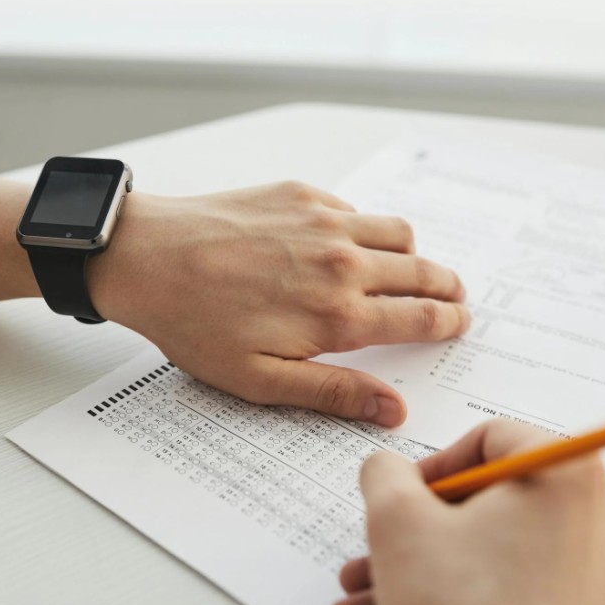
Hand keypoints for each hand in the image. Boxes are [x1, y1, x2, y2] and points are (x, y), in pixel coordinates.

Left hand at [87, 181, 468, 425]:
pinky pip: (355, 209)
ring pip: (398, 231)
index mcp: (339, 315)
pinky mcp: (301, 194)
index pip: (420, 318)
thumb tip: (394, 410)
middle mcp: (343, 262)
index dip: (448, 322)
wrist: (146, 258)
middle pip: (422, 271)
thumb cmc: (195, 324)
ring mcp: (324, 221)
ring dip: (415, 252)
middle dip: (447, 286)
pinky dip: (366, 228)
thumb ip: (335, 392)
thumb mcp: (261, 380)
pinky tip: (349, 244)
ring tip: (412, 267)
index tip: (459, 322)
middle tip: (454, 295)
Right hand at [333, 419, 604, 604]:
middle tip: (381, 546)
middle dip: (419, 526)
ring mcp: (597, 569)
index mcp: (566, 472)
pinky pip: (512, 584)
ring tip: (372, 590)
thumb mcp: (399, 527)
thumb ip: (383, 476)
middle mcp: (596, 515)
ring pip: (493, 547)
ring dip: (426, 563)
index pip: (492, 437)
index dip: (433, 464)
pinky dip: (458, 591)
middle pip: (491, 498)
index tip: (404, 492)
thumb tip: (387, 470)